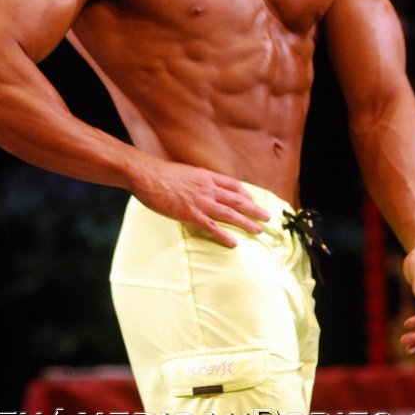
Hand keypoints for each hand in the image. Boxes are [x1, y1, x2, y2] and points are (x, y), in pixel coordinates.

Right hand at [132, 160, 270, 247]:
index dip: (246, 194)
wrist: (147, 175)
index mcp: (206, 176)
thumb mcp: (185, 172)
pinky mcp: (190, 213)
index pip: (233, 185)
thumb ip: (197, 180)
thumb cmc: (162, 174)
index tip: (253, 201)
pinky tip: (234, 243)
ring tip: (259, 231)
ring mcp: (200, 201)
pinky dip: (224, 235)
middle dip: (254, 209)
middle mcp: (208, 188)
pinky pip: (211, 226)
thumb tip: (201, 187)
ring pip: (230, 213)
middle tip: (267, 218)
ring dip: (246, 222)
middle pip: (237, 199)